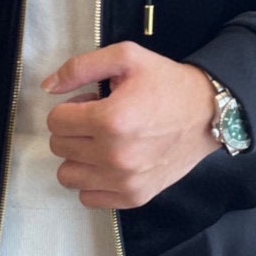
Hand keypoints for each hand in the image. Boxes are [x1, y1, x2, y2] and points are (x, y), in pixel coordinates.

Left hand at [43, 42, 218, 209]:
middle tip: (98, 119)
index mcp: (110, 119)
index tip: (90, 102)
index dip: (69, 107)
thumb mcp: (126, 57)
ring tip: (102, 142)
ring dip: (78, 157)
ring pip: (68, 175)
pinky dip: (93, 180)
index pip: (56, 121)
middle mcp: (115, 156)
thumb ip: (81, 67)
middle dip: (73, 129)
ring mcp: (125, 181)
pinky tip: (110, 162)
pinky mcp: (135, 197)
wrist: (207, 113)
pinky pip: (88, 197)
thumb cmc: (167, 83)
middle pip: (59, 147)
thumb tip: (48, 87)